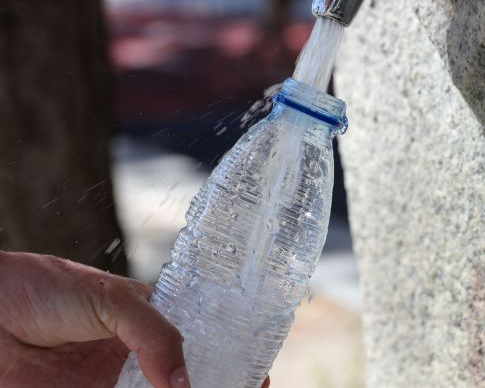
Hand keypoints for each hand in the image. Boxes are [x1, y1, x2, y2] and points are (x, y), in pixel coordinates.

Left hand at [0, 252, 269, 387]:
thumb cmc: (46, 288)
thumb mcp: (112, 299)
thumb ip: (155, 337)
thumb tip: (187, 385)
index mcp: (145, 321)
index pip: (196, 341)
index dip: (227, 358)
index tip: (257, 373)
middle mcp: (132, 360)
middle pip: (183, 382)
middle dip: (213, 387)